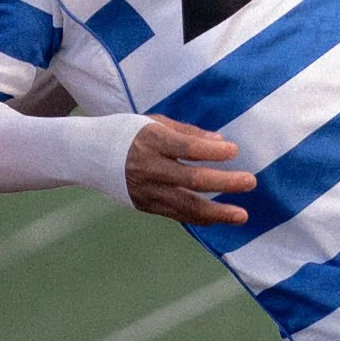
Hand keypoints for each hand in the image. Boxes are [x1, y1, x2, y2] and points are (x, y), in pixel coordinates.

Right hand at [126, 120, 256, 225]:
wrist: (89, 154)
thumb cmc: (128, 132)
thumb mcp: (155, 123)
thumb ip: (189, 133)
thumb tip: (222, 143)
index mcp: (151, 140)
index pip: (187, 148)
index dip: (212, 152)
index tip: (235, 152)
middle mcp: (149, 167)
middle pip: (192, 179)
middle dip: (224, 183)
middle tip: (250, 182)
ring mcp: (147, 190)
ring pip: (186, 205)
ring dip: (217, 212)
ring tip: (242, 215)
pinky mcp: (146, 205)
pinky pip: (178, 214)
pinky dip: (201, 217)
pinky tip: (220, 218)